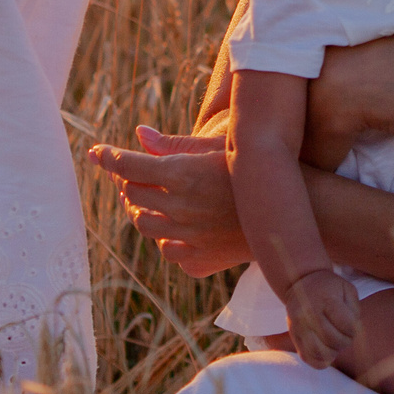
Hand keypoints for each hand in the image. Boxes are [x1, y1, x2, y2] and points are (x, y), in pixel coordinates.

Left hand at [88, 127, 248, 275]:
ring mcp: (188, 236)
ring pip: (143, 225)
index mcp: (181, 174)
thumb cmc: (257, 169)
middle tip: (128, 172)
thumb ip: (174, 145)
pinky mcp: (200, 260)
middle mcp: (179, 207)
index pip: (128, 165)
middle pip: (131, 195)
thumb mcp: (217, 147)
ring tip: (147, 199)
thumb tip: (138, 134)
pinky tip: (174, 226)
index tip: (97, 152)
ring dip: (140, 210)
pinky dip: (165, 238)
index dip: (108, 157)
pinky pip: (168, 251)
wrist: (296, 210)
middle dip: (125, 181)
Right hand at [282, 268, 360, 368]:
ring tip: (335, 342)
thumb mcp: (347, 289)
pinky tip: (326, 351)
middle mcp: (307, 313)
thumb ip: (355, 310)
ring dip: (334, 352)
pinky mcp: (294, 337)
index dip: (354, 330)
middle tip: (345, 334)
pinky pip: (308, 359)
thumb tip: (353, 332)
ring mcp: (297, 326)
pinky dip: (321, 360)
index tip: (351, 325)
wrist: (301, 283)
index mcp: (324, 299)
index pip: (347, 326)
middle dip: (345, 341)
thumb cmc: (329, 288)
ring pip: (320, 353)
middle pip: (334, 341)